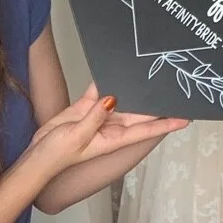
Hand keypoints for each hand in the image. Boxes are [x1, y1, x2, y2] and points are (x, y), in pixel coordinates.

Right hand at [30, 84, 187, 173]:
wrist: (37, 155)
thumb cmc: (58, 155)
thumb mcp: (78, 137)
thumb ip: (95, 116)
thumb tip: (113, 98)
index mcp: (114, 139)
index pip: (146, 131)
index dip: (166, 124)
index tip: (186, 118)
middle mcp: (110, 127)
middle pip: (138, 112)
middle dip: (154, 101)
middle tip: (172, 85)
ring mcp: (98, 116)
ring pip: (121, 98)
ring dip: (132, 87)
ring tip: (149, 72)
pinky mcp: (85, 107)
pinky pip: (99, 90)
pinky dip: (106, 80)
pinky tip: (116, 67)